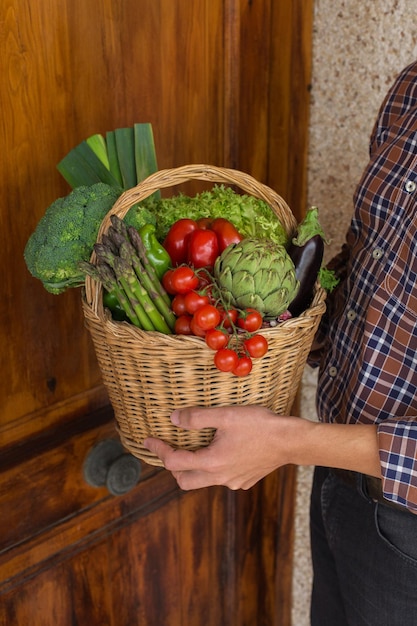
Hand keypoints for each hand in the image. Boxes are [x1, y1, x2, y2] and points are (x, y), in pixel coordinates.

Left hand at [143, 405, 293, 490]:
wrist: (291, 441)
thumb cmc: (259, 425)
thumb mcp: (225, 415)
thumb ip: (197, 417)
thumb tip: (174, 418)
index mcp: (212, 462)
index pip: (175, 461)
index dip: (158, 450)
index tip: (148, 440)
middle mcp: (220, 478)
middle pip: (184, 481)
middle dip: (172, 466)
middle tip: (168, 448)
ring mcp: (233, 481)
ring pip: (203, 481)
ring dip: (193, 468)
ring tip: (193, 448)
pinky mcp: (245, 480)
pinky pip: (220, 478)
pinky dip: (212, 468)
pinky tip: (220, 451)